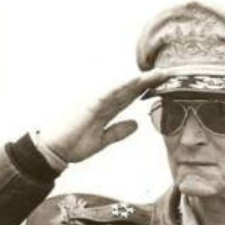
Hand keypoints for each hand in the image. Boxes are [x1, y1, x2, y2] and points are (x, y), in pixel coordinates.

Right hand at [42, 70, 167, 163]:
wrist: (54, 151)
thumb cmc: (74, 144)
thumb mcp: (102, 141)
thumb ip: (118, 131)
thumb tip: (136, 125)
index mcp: (107, 110)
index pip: (131, 96)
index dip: (148, 89)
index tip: (166, 84)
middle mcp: (103, 102)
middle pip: (130, 89)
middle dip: (149, 81)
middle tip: (169, 73)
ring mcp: (96, 103)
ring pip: (122, 88)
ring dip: (140, 81)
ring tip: (158, 74)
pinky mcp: (89, 107)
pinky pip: (109, 94)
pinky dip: (122, 87)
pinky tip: (135, 82)